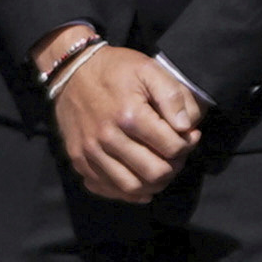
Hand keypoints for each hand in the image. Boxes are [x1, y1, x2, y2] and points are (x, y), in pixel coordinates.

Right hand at [49, 42, 204, 205]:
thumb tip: (187, 127)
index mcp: (129, 115)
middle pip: (154, 173)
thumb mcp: (149, 69)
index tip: (189, 135)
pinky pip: (107, 189)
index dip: (188, 144)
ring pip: (132, 188)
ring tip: (161, 168)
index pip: (172, 148)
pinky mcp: (79, 160)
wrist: (72, 71)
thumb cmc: (115, 70)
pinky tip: (139, 180)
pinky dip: (128, 192)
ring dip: (154, 184)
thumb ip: (174, 96)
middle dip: (174, 167)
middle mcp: (107, 138)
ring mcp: (90, 152)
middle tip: (177, 155)